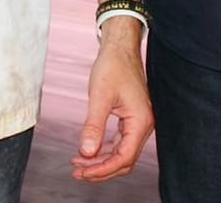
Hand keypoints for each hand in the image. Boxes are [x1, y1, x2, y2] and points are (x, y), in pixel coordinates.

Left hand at [70, 24, 152, 180]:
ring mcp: (138, 122)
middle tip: (77, 171)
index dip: (103, 169)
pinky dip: (104, 150)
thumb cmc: (113, 66)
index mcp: (140, 121)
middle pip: (124, 160)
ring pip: (122, 153)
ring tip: (78, 164)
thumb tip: (86, 153)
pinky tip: (88, 151)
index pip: (124, 157)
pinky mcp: (131, 118)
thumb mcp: (100, 95)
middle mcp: (144, 125)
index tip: (83, 171)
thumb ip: (93, 126)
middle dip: (101, 169)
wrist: (120, 47)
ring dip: (101, 161)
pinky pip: (119, 142)